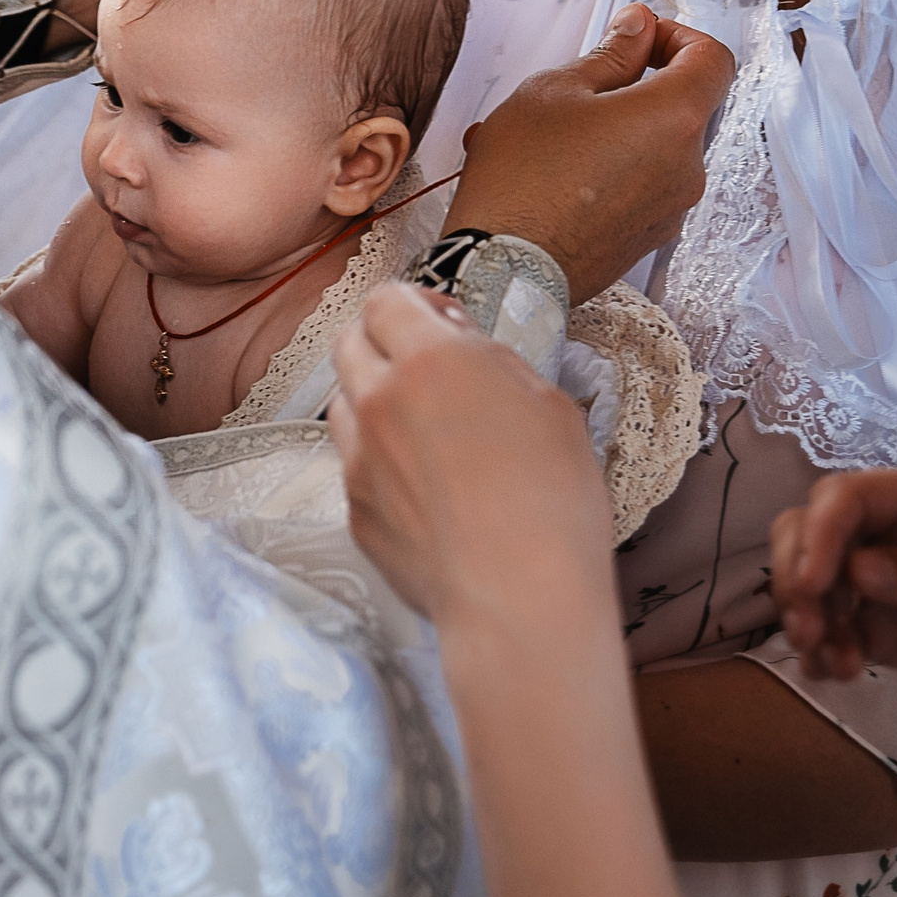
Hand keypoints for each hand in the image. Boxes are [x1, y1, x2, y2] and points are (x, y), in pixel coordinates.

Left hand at [328, 284, 612, 622]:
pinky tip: (423, 489)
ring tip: (422, 432)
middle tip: (424, 370)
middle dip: (382, 344)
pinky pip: (353, 466)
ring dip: (373, 402)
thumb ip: (495, 366)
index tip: (442, 324)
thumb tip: (466, 351)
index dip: (413, 305)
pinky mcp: (354, 511)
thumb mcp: (551, 407)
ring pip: (342, 404)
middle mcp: (379, 400)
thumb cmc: (553, 499)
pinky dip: (378, 463)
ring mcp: (358, 459)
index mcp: (431, 360)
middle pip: (349, 343)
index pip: (385, 300)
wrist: (518, 596)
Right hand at [444, 6, 735, 299]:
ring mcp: (670, 209)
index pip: (713, 59)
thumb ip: (609, 55)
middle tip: (575, 91)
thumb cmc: (522, 180)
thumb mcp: (554, 92)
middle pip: (680, 107)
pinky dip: (605, 173)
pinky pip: (637, 189)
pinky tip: (549, 176)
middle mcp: (687, 167)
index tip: (639, 39)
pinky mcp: (646, 239)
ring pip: (653, 150)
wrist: (502, 271)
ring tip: (543, 141)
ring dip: (610, 133)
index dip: (678, 36)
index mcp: (673, 118)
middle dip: (633, 89)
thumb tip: (638, 28)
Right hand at [772, 468, 896, 751]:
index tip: (814, 587)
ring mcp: (891, 582)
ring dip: (807, 619)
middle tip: (807, 630)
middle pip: (813, 533)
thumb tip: (856, 569)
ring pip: (815, 583)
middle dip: (798, 577)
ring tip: (831, 665)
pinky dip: (823, 650)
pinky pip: (837, 629)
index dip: (819, 535)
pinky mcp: (892, 629)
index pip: (848, 498)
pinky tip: (838, 675)